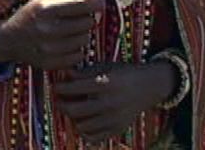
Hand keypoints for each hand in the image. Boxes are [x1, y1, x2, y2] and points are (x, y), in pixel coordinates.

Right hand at [0, 0, 102, 70]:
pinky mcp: (51, 63)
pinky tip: (67, 43)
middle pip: (87, 23)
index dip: (95, 3)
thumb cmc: (31, 15)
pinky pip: (78, 56)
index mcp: (46, 10)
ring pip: (84, 40)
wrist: (10, 39)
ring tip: (70, 30)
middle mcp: (48, 30)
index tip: (99, 3)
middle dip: (86, 18)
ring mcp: (49, 49)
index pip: (81, 6)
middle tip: (78, 17)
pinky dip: (77, 49)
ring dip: (82, 34)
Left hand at [54, 61, 175, 142]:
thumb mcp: (105, 67)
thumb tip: (64, 75)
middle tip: (59, 100)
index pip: (73, 88)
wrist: (148, 86)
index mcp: (105, 83)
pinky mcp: (117, 128)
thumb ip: (84, 72)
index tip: (55, 86)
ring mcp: (114, 118)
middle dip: (61, 105)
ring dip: (73, 118)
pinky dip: (85, 131)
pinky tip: (84, 121)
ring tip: (73, 110)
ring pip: (81, 126)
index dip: (59, 87)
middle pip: (74, 110)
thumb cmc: (123, 73)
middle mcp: (109, 102)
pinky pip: (94, 137)